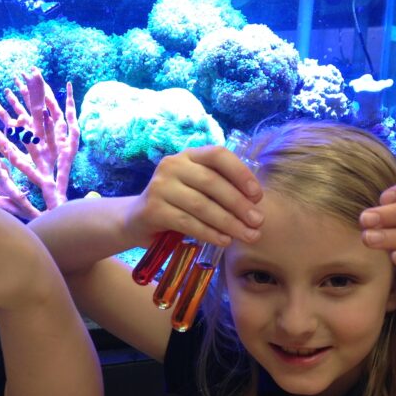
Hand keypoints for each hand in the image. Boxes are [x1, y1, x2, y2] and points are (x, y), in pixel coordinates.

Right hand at [125, 144, 263, 247]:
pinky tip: (224, 241)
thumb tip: (255, 206)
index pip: (217, 155)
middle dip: (238, 204)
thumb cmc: (176, 204)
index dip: (240, 173)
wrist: (137, 220)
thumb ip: (221, 190)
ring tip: (246, 235)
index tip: (257, 195)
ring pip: (201, 205)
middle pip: (211, 182)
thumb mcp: (198, 190)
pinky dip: (209, 233)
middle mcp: (172, 166)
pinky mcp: (152, 210)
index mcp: (188, 156)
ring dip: (228, 222)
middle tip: (257, 222)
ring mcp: (160, 187)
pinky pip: (187, 222)